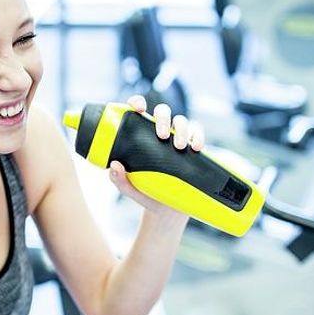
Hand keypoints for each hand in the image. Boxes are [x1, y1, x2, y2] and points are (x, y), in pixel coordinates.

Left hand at [108, 95, 204, 215]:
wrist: (170, 212)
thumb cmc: (148, 196)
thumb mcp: (131, 190)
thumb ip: (120, 180)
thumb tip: (115, 165)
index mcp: (143, 137)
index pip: (139, 112)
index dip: (138, 102)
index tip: (138, 107)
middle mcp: (161, 135)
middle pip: (163, 112)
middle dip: (163, 118)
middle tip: (161, 135)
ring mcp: (178, 141)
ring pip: (182, 122)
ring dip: (182, 129)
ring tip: (180, 146)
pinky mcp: (194, 151)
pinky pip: (198, 135)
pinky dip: (199, 137)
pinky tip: (197, 147)